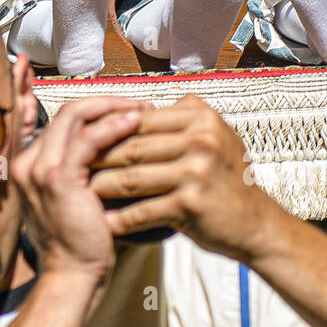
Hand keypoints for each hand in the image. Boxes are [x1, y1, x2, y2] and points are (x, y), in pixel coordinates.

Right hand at [11, 96, 141, 282]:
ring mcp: (39, 169)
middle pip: (68, 111)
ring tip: (141, 110)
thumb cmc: (80, 242)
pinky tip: (134, 123)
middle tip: (138, 105)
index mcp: (29, 164)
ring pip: (75, 116)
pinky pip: (87, 140)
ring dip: (112, 107)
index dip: (94, 107)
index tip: (124, 108)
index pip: (62, 120)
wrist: (72, 275)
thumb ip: (79, 170)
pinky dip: (112, 126)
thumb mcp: (73, 198)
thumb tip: (110, 145)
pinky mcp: (58, 180)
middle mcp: (28, 162)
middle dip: (107, 101)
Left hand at [90, 94, 276, 262]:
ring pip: (130, 178)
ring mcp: (195, 172)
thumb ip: (181, 115)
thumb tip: (138, 104)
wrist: (256, 222)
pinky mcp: (190, 204)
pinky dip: (120, 218)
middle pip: (131, 147)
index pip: (139, 120)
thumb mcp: (215, 133)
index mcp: (200, 118)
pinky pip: (143, 210)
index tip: (83, 141)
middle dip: (96, 158)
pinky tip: (103, 222)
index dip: (107, 131)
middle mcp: (200, 140)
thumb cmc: (227, 178)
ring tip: (79, 193)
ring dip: (100, 188)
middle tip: (71, 166)